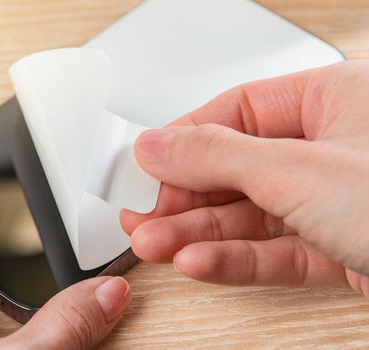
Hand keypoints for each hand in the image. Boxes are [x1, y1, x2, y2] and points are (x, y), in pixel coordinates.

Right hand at [121, 60, 368, 296]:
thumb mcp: (302, 170)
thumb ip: (220, 157)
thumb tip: (157, 146)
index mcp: (336, 102)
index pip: (239, 112)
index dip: (185, 139)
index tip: (143, 163)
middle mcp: (334, 150)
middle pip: (238, 169)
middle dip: (184, 196)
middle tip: (140, 211)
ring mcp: (336, 204)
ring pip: (251, 215)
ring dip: (199, 234)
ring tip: (154, 243)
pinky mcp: (340, 250)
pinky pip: (275, 251)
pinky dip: (234, 259)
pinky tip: (196, 261)